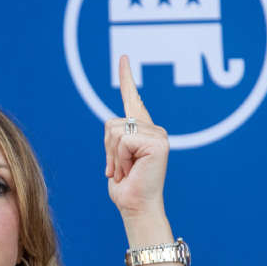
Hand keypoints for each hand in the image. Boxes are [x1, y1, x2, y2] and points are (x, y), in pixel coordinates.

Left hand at [104, 55, 168, 217]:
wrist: (136, 207)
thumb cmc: (126, 188)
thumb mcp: (115, 159)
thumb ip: (116, 140)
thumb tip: (115, 129)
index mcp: (143, 131)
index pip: (133, 99)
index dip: (127, 78)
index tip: (123, 58)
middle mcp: (154, 129)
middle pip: (111, 123)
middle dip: (108, 150)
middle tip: (120, 170)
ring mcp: (158, 134)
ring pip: (116, 131)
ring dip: (114, 156)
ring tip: (126, 171)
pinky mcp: (158, 142)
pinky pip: (124, 140)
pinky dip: (121, 158)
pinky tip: (132, 170)